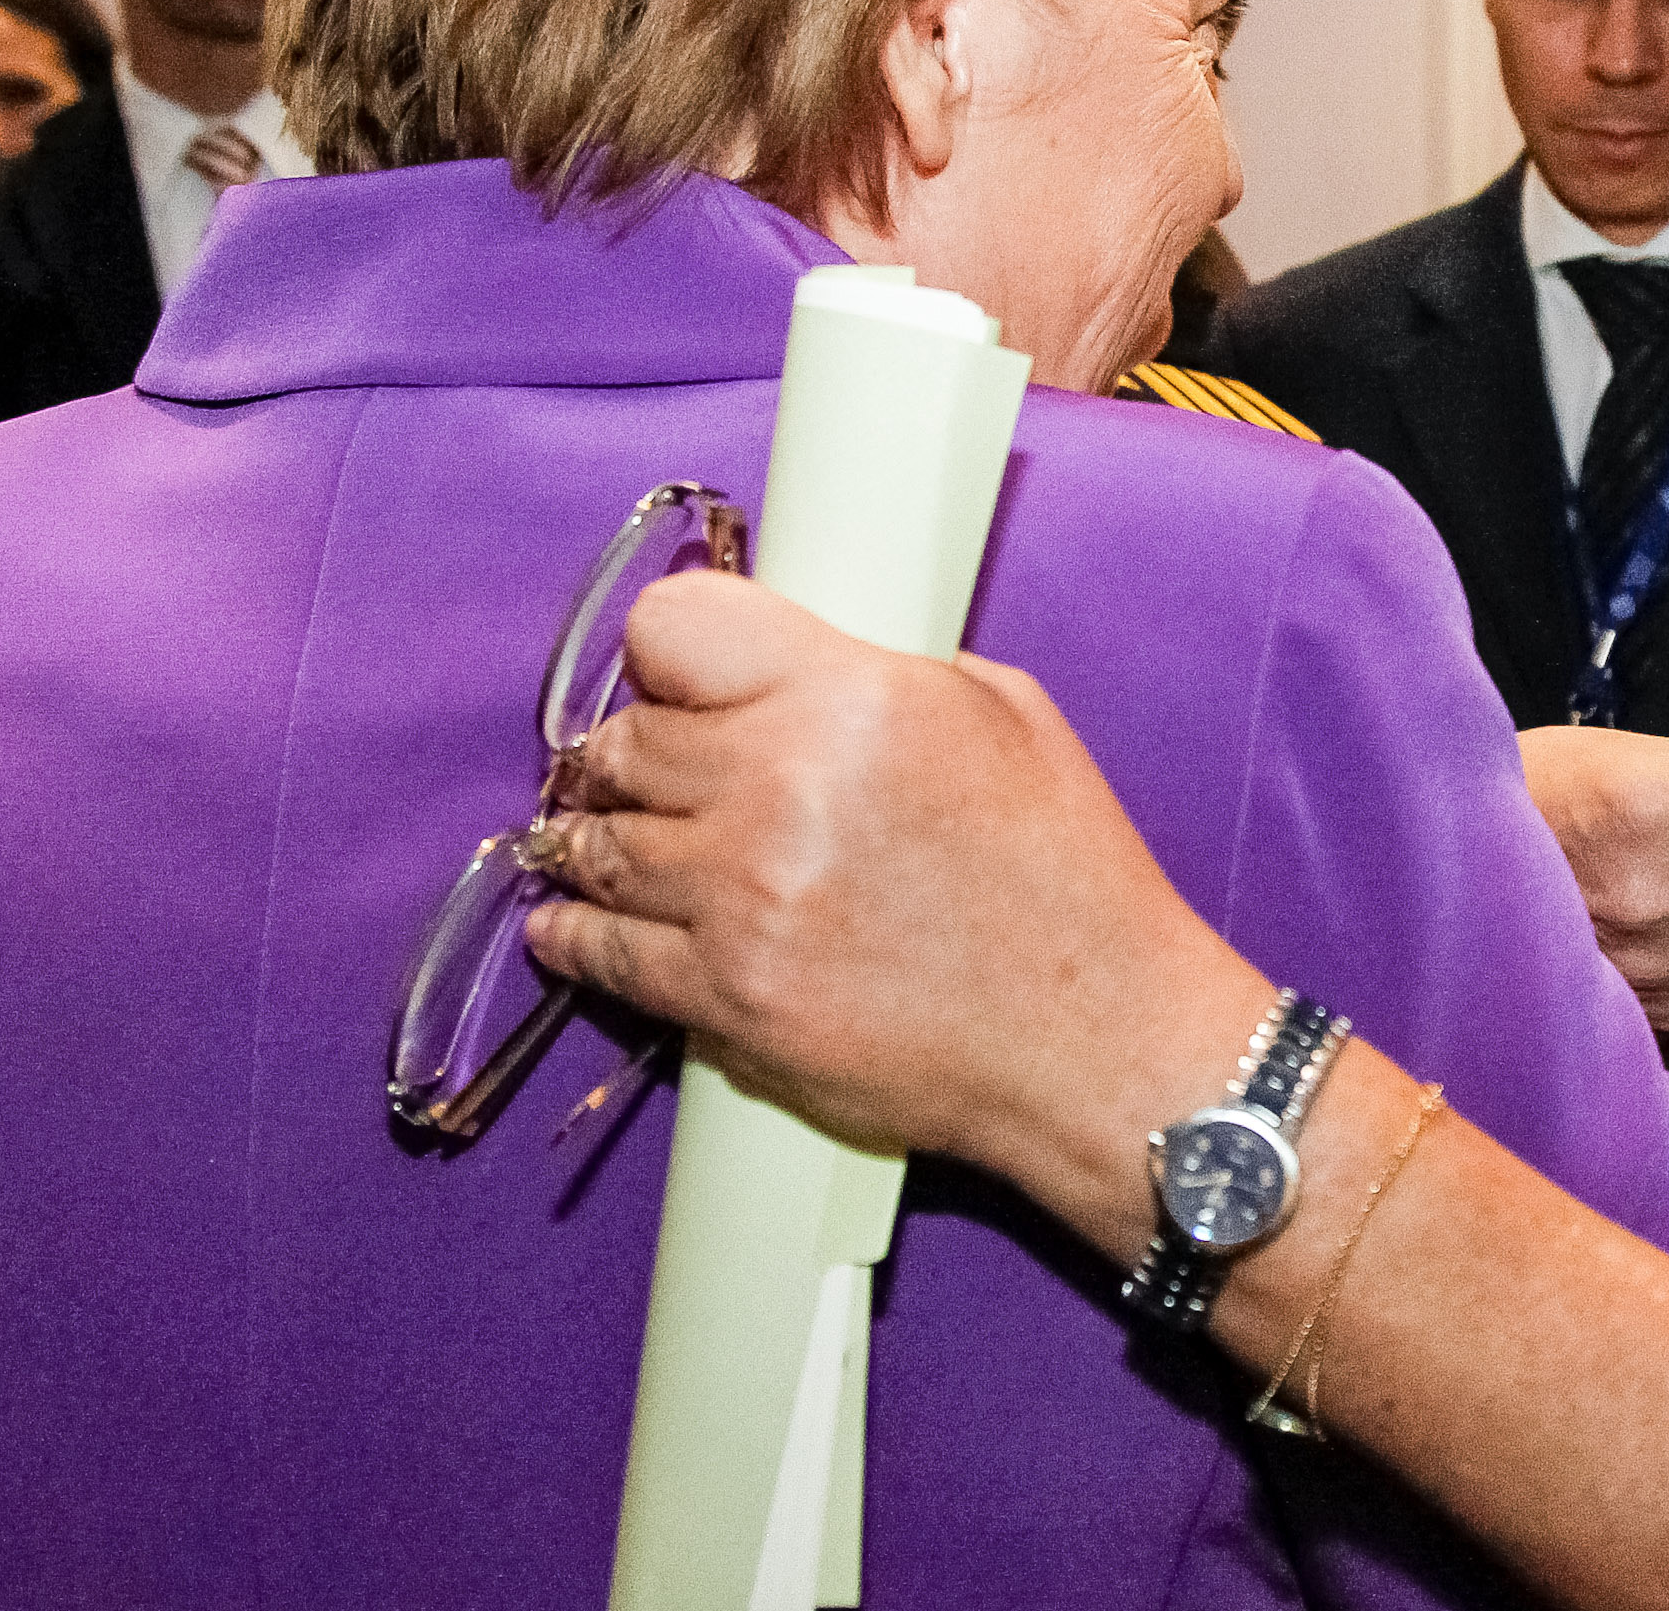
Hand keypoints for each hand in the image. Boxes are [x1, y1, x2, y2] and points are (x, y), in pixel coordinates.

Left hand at [521, 571, 1256, 1240]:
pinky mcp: (728, 1002)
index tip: (672, 672)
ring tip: (590, 835)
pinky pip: (604, 953)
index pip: (676, 628)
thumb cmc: (1068, 882)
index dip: (667, 649)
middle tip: (640, 764)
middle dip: (629, 751)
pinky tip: (570, 921)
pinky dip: (576, 933)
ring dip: (592, 837)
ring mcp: (743, 904)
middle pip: (623, 742)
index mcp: (850, 700)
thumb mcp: (1004, 717)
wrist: (1097, 1041)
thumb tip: (790, 666)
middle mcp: (780, 790)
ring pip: (596, 845)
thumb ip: (881, 673)